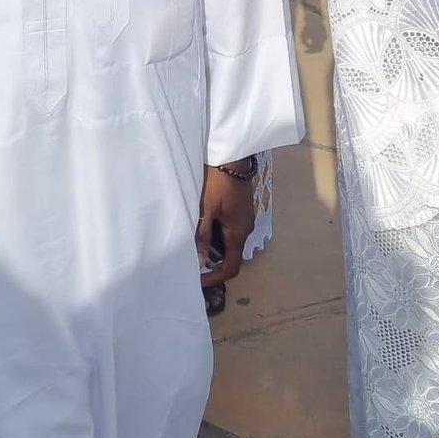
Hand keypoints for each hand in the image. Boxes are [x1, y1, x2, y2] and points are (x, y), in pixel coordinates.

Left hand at [196, 165, 256, 288]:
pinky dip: (218, 237)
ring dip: (215, 250)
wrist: (231, 156)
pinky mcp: (241, 210)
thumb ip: (202, 236)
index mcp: (238, 231)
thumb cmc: (217, 182)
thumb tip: (200, 262)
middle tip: (193, 266)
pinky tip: (204, 231)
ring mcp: (245, 218)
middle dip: (214, 265)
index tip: (200, 281)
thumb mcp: (206, 209)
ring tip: (196, 249)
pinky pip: (231, 231)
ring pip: (231, 243)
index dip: (216, 277)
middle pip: (232, 256)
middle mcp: (245, 228)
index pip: (232, 266)